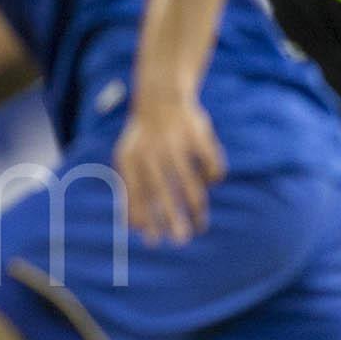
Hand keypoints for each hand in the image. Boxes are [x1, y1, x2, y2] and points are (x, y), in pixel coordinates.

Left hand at [113, 93, 225, 245]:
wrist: (161, 98)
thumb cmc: (143, 139)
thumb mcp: (128, 159)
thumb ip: (130, 190)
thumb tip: (133, 229)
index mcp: (132, 157)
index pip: (137, 194)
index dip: (146, 218)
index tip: (154, 242)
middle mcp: (153, 150)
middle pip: (164, 192)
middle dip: (172, 220)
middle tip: (180, 241)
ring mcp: (177, 142)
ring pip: (192, 184)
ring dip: (196, 209)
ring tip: (199, 225)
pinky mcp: (199, 135)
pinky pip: (212, 168)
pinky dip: (212, 178)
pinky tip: (209, 182)